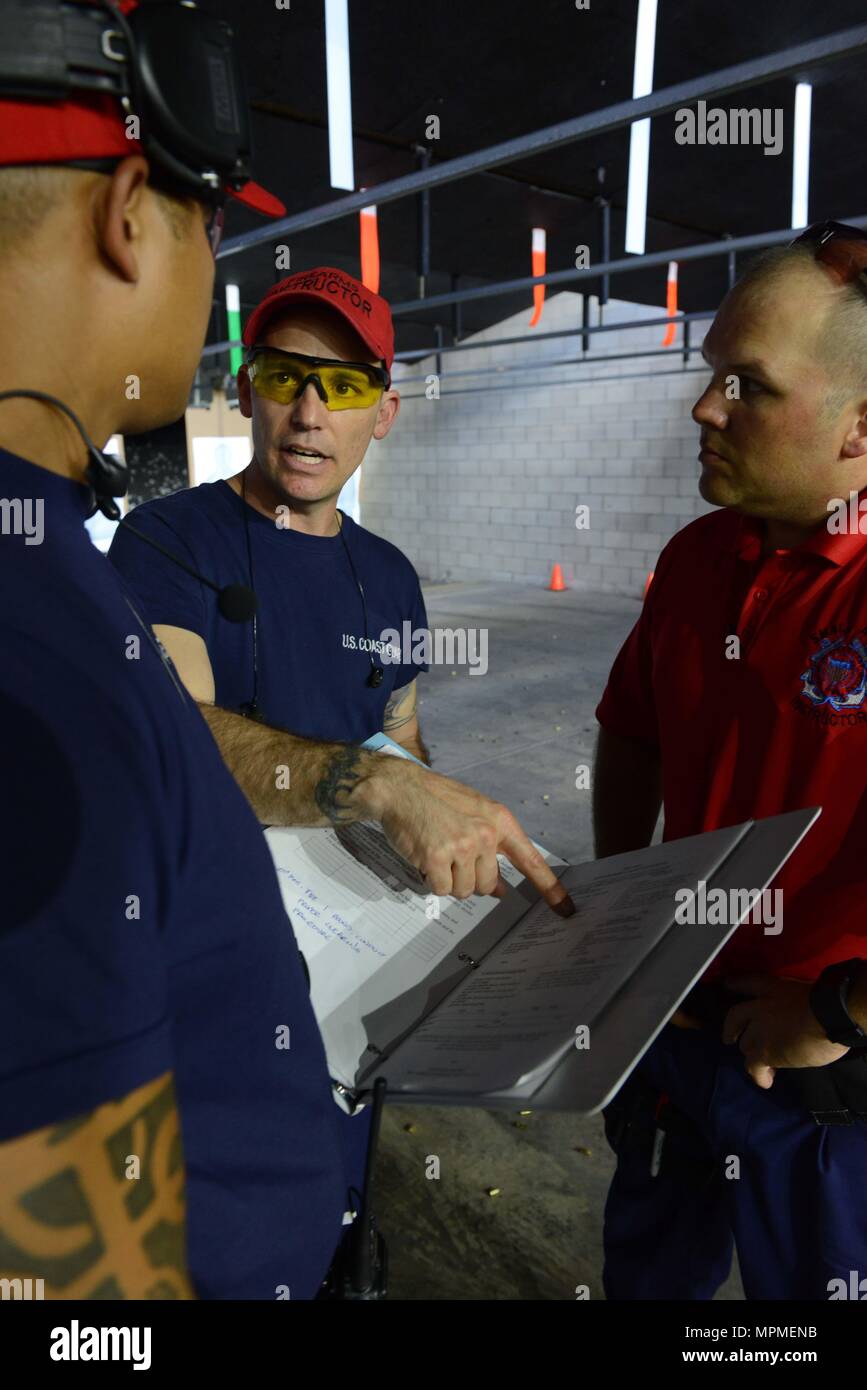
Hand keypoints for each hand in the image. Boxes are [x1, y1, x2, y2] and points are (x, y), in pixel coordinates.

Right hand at [367, 759, 575, 914]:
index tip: (565, 908)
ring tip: (438, 853)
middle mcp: (486, 834)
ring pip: (464, 890)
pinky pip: (441, 890)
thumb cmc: (438, 800)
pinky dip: (432, 881)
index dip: (549, 887)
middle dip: (469, 879)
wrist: (401, 788)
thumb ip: (491, 850)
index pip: (530, 860)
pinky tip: (426, 858)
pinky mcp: (437, 858)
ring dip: (449, 881)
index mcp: (500, 821)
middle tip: (453, 857)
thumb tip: (500, 890)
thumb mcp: (474, 815)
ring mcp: (462, 846)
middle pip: (488, 885)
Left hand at [721, 974, 849, 1088]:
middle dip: (734, 1030)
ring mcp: (758, 1030)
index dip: (735, 984)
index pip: (747, 983)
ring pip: (746, 1046)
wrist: (829, 1015)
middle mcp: (759, 1007)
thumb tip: (800, 1019)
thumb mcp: (807, 993)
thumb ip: (795, 1005)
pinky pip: (753, 1066)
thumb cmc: (827, 1003)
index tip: (727, 985)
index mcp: (773, 988)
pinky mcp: (763, 1052)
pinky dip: (759, 1075)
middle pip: (736, 1019)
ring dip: (754, 1055)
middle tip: (732, 1038)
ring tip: (766, 1065)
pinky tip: (766, 1082)